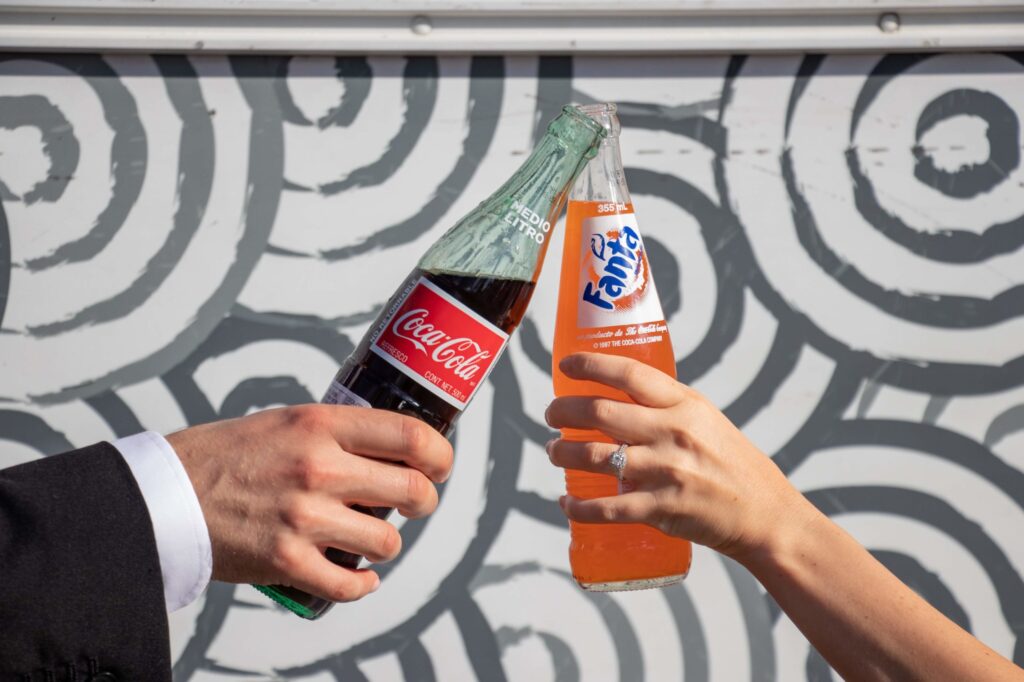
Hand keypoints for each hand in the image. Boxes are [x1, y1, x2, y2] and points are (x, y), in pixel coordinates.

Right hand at [167, 404, 452, 602]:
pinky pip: (352, 584)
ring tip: (369, 537)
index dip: (441, 456)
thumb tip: (393, 448)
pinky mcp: (288, 562)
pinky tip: (358, 574)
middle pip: (412, 492)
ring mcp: (305, 518)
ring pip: (387, 542)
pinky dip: (361, 583)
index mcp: (321, 426)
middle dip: (424, 502)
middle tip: (415, 504)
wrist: (166, 495)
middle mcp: (319, 469)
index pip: (411, 438)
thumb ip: (338, 433)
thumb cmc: (226, 456)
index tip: (440, 466)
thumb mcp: (288, 421)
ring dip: (386, 544)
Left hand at [544, 352, 812, 561]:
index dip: (589, 364)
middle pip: (598, 411)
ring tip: (554, 452)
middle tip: (550, 415)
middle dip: (561, 410)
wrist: (766, 515)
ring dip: (561, 453)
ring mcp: (665, 472)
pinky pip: (605, 508)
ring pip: (592, 456)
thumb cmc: (733, 464)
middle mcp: (673, 433)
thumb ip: (666, 407)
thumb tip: (617, 395)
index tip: (565, 366)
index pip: (628, 372)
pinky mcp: (661, 510)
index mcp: (684, 404)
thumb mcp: (706, 419)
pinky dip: (577, 508)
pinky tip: (565, 504)